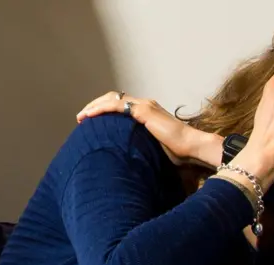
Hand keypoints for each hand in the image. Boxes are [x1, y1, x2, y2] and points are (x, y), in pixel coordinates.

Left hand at [76, 92, 210, 165]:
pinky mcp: (143, 111)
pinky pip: (115, 106)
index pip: (122, 105)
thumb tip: (130, 156)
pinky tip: (89, 116)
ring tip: (82, 116)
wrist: (191, 147)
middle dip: (95, 105)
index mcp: (148, 112)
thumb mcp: (155, 147)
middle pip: (113, 98)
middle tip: (82, 117)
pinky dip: (100, 109)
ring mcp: (144, 106)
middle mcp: (146, 105)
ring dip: (94, 106)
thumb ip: (142, 145)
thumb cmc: (179, 152)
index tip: (92, 122)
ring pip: (111, 99)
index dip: (105, 110)